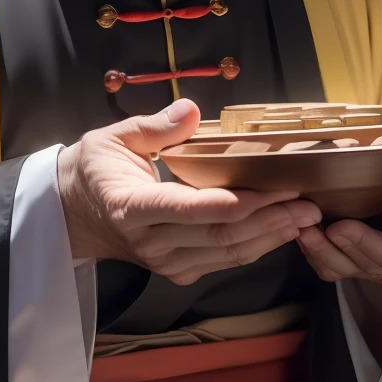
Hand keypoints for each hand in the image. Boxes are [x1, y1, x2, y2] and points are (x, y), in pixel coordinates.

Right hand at [57, 98, 321, 285]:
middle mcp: (150, 241)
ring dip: (270, 236)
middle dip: (268, 218)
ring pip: (226, 254)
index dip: (234, 203)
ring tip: (305, 215)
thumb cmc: (97, 168)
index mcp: (131, 206)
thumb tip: (190, 110)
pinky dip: (255, 247)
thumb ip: (154, 126)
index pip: (187, 209)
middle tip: (306, 200)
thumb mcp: (115, 136)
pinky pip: (223, 262)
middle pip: (218, 235)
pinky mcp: (177, 271)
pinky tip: (281, 230)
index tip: (273, 188)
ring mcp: (164, 262)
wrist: (75, 212)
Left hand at [296, 172, 381, 288]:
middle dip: (335, 244)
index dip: (365, 242)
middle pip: (359, 263)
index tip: (342, 227)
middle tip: (316, 225)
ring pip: (336, 268)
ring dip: (316, 248)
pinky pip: (324, 266)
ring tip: (300, 227)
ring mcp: (362, 271)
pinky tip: (297, 230)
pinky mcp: (343, 268)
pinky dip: (309, 249)